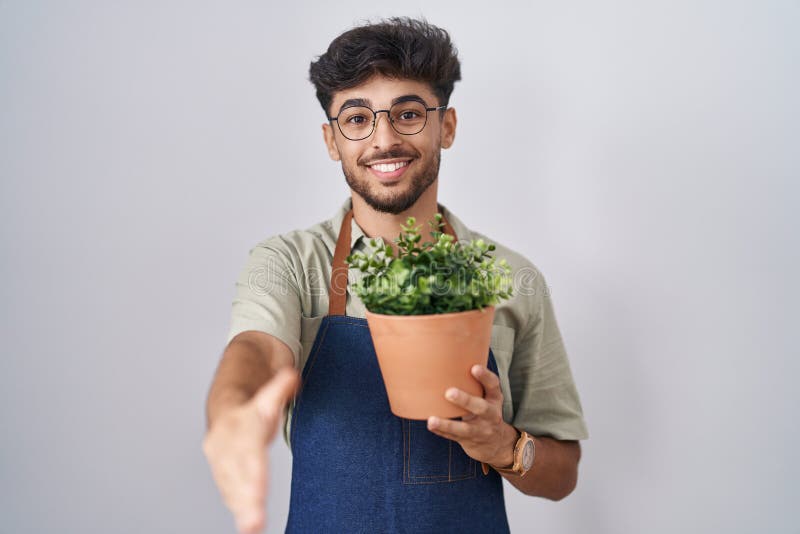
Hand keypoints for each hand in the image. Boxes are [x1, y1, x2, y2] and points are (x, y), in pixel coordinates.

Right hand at [202, 368, 298, 533]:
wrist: (225, 406)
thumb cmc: (252, 406)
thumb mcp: (268, 393)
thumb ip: (281, 387)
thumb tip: (292, 374)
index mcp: (239, 426)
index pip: (248, 453)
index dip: (253, 474)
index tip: (259, 493)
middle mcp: (226, 445)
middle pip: (238, 476)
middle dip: (247, 500)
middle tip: (255, 524)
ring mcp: (221, 461)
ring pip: (231, 488)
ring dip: (241, 509)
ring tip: (253, 528)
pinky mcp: (223, 474)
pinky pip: (229, 493)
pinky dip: (238, 507)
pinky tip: (248, 524)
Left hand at [426, 364, 516, 466]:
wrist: (498, 444)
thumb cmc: (484, 411)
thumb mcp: (486, 397)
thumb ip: (473, 383)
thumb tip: (448, 355)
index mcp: (494, 398)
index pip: (493, 385)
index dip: (485, 376)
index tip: (474, 367)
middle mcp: (490, 414)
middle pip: (480, 407)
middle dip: (465, 400)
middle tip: (449, 392)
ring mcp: (481, 430)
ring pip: (465, 428)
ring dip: (448, 424)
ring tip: (431, 420)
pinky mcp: (470, 441)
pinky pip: (454, 437)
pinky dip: (442, 431)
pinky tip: (431, 425)